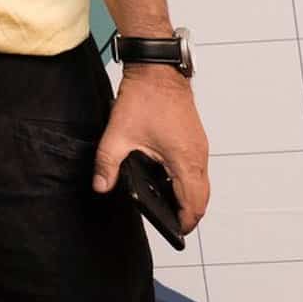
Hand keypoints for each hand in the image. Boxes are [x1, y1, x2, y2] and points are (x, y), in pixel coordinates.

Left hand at [94, 65, 208, 235]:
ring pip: (202, 183)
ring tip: (168, 206)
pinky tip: (168, 180)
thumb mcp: (118, 134)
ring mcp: (199, 146)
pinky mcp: (195, 138)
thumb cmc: (144, 97)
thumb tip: (101, 187)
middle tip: (170, 223)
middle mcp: (198, 156)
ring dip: (189, 197)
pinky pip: (197, 168)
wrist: (157, 68)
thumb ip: (107, 164)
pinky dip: (188, 180)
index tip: (174, 232)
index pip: (193, 204)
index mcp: (185, 160)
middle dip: (188, 213)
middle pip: (202, 197)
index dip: (185, 222)